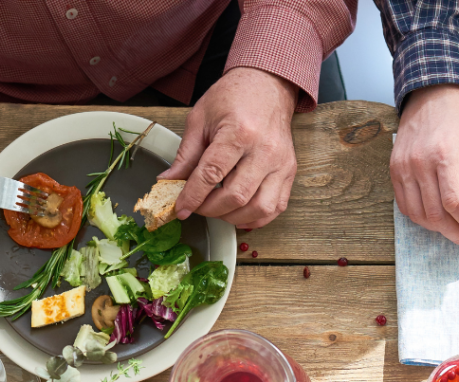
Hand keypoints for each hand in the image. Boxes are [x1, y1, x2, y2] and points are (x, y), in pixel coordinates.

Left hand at [161, 67, 298, 229]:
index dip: (193, 196)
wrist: (267, 86)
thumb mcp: (201, 119)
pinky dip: (256, 218)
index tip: (181, 208)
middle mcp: (264, 150)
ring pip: (259, 208)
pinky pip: (275, 208)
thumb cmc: (234, 98)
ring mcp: (281, 164)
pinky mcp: (289, 173)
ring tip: (218, 210)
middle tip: (197, 206)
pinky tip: (240, 213)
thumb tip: (169, 181)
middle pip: (236, 197)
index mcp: (239, 132)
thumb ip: (186, 155)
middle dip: (210, 209)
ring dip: (233, 217)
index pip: (212, 174)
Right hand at [390, 84, 458, 244]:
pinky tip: (440, 215)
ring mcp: (403, 167)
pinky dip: (423, 217)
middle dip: (458, 233)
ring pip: (419, 216)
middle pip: (436, 216)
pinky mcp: (395, 169)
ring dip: (440, 229)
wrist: (435, 92)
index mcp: (445, 154)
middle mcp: (419, 163)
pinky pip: (406, 206)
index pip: (455, 204)